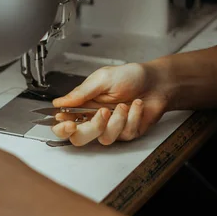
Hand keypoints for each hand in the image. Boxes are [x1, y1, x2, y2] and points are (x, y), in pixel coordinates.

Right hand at [51, 63, 169, 145]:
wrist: (157, 82)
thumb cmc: (130, 77)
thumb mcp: (102, 79)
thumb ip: (80, 93)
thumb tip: (59, 102)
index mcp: (83, 105)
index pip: (64, 123)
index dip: (61, 128)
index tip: (67, 124)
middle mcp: (94, 118)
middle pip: (79, 138)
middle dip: (90, 129)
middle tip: (101, 114)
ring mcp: (111, 127)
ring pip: (104, 138)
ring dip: (116, 120)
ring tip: (124, 105)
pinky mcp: (127, 132)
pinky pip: (125, 133)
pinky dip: (133, 117)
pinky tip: (136, 106)